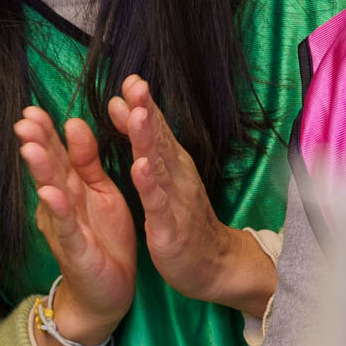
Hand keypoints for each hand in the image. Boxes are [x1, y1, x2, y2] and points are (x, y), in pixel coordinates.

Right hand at [14, 106, 136, 345]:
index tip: (33, 108)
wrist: (106, 292)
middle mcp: (61, 205)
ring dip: (40, 172)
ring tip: (30, 148)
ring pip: (51, 194)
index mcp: (71, 188)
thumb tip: (75, 123)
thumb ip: (87, 161)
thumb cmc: (103, 240)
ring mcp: (65, 227)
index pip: (56, 154)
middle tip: (23, 120)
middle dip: (36, 145)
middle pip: (48, 169)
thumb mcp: (100, 192)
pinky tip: (50, 194)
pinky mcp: (76, 250)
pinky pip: (67, 227)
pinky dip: (59, 211)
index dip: (46, 132)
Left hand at [113, 76, 270, 314]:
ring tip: (136, 114)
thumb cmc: (186, 221)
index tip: (130, 80)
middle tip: (135, 84)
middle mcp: (176, 177)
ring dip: (147, 139)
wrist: (215, 265)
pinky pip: (158, 204)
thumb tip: (132, 111)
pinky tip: (139, 168)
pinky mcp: (169, 228)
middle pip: (159, 139)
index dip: (144, 104)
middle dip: (146, 111)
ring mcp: (175, 201)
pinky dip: (149, 186)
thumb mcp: (166, 180)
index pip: (157, 130)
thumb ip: (150, 146)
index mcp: (173, 165)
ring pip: (158, 165)